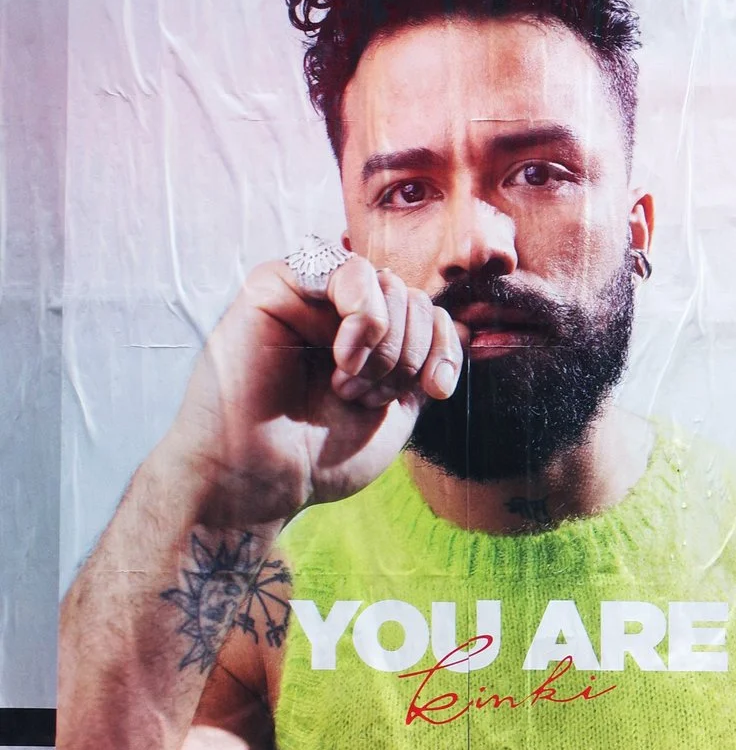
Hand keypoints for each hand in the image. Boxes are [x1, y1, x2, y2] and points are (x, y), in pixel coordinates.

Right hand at [156, 248, 464, 528]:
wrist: (261, 480)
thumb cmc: (320, 456)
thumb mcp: (397, 411)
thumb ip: (424, 364)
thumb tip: (460, 326)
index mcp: (369, 341)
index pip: (432, 315)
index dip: (444, 350)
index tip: (433, 392)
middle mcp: (339, 313)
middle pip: (414, 299)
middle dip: (409, 356)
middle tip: (367, 398)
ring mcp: (309, 297)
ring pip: (389, 283)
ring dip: (386, 345)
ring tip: (348, 387)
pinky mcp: (275, 286)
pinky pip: (347, 269)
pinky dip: (365, 316)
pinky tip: (344, 359)